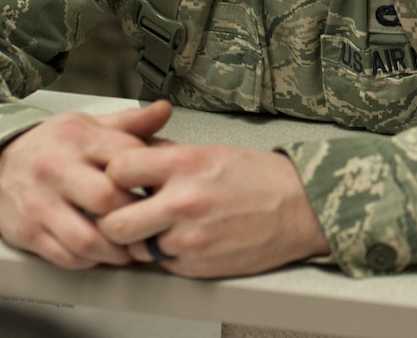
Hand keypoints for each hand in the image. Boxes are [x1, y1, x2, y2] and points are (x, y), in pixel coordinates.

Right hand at [0, 100, 172, 269]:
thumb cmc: (52, 146)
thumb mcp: (89, 125)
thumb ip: (130, 123)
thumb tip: (165, 109)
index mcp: (78, 139)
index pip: (126, 160)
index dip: (150, 179)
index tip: (163, 191)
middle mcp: (55, 170)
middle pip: (107, 200)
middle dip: (133, 216)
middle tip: (149, 224)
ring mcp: (39, 204)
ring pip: (86, 238)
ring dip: (115, 250)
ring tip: (130, 247)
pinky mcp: (26, 233)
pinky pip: (65, 257)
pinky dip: (90, 261)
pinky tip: (101, 253)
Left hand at [97, 144, 330, 277]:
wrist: (302, 207)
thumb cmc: (261, 177)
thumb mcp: (211, 151)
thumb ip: (168, 155)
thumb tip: (131, 153)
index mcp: (186, 163)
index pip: (117, 170)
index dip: (114, 176)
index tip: (122, 180)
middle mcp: (184, 201)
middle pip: (113, 222)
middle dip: (114, 220)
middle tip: (125, 215)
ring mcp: (190, 238)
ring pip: (134, 249)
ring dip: (141, 241)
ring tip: (160, 228)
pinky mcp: (198, 266)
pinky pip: (162, 265)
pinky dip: (167, 256)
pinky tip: (187, 240)